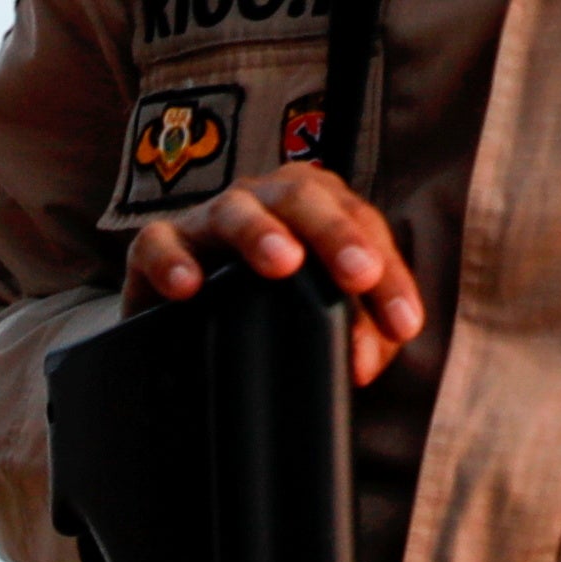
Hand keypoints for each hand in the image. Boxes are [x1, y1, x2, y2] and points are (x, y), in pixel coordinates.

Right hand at [117, 169, 422, 389]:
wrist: (183, 330)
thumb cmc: (264, 316)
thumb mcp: (319, 324)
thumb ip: (355, 336)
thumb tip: (362, 363)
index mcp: (314, 209)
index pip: (360, 226)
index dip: (389, 275)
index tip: (404, 324)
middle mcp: (263, 203)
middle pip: (303, 198)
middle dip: (336, 235)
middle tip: (358, 276)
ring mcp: (208, 221)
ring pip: (235, 210)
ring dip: (262, 233)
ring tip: (282, 265)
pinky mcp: (156, 248)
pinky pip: (160, 243)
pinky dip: (173, 261)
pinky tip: (189, 287)